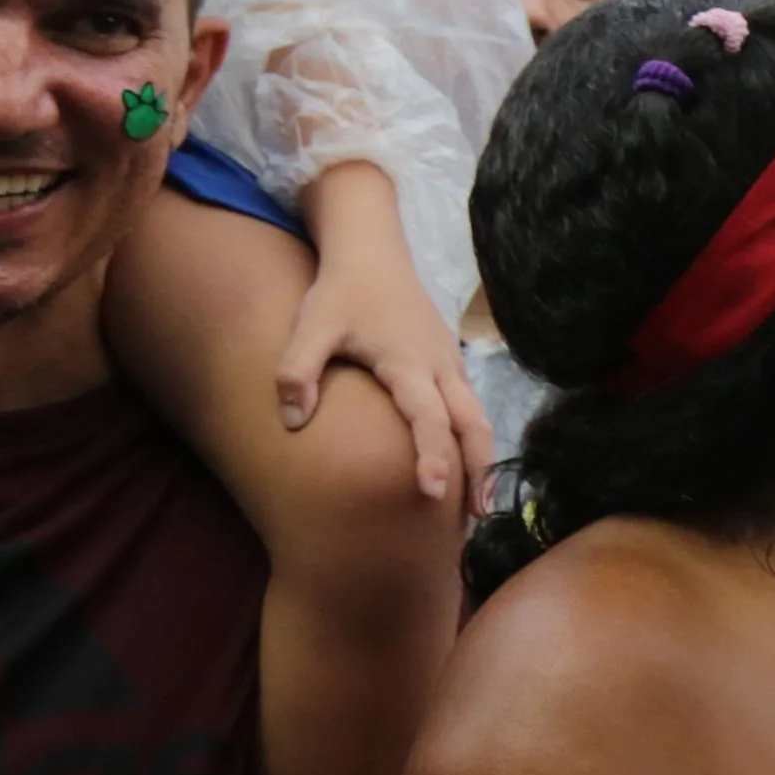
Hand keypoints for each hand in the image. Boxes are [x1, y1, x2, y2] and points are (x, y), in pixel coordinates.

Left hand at [282, 210, 495, 510]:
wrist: (372, 253)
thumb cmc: (340, 292)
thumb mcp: (310, 326)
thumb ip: (298, 372)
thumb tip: (294, 422)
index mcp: (408, 362)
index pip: (428, 418)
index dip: (432, 456)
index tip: (433, 495)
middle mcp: (440, 368)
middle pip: (473, 427)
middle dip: (476, 473)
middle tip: (472, 521)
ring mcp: (450, 365)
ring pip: (478, 420)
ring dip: (480, 463)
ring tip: (475, 508)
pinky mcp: (449, 364)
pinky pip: (471, 410)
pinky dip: (473, 442)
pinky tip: (465, 467)